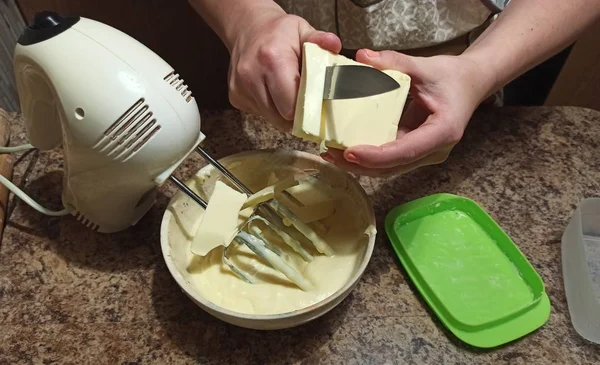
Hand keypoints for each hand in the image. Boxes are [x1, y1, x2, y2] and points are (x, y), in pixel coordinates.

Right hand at [228, 11, 340, 130]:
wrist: (246, 27)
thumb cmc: (278, 31)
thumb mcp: (302, 29)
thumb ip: (319, 39)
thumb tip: (334, 45)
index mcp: (272, 60)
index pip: (292, 105)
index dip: (306, 109)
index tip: (316, 106)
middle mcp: (252, 76)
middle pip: (281, 117)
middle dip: (296, 114)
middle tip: (305, 102)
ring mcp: (240, 89)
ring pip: (271, 119)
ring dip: (282, 112)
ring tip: (287, 93)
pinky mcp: (235, 96)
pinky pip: (260, 114)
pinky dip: (270, 108)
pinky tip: (272, 91)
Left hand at [322, 50, 494, 176]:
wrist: (471, 84)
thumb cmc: (452, 76)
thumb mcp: (425, 66)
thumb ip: (394, 62)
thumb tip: (362, 56)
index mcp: (442, 132)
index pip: (405, 152)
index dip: (376, 156)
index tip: (350, 152)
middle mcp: (435, 151)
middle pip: (393, 167)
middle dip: (359, 165)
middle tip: (329, 154)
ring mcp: (425, 154)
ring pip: (389, 169)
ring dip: (360, 165)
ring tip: (330, 154)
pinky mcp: (415, 152)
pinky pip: (389, 160)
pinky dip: (368, 157)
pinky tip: (345, 149)